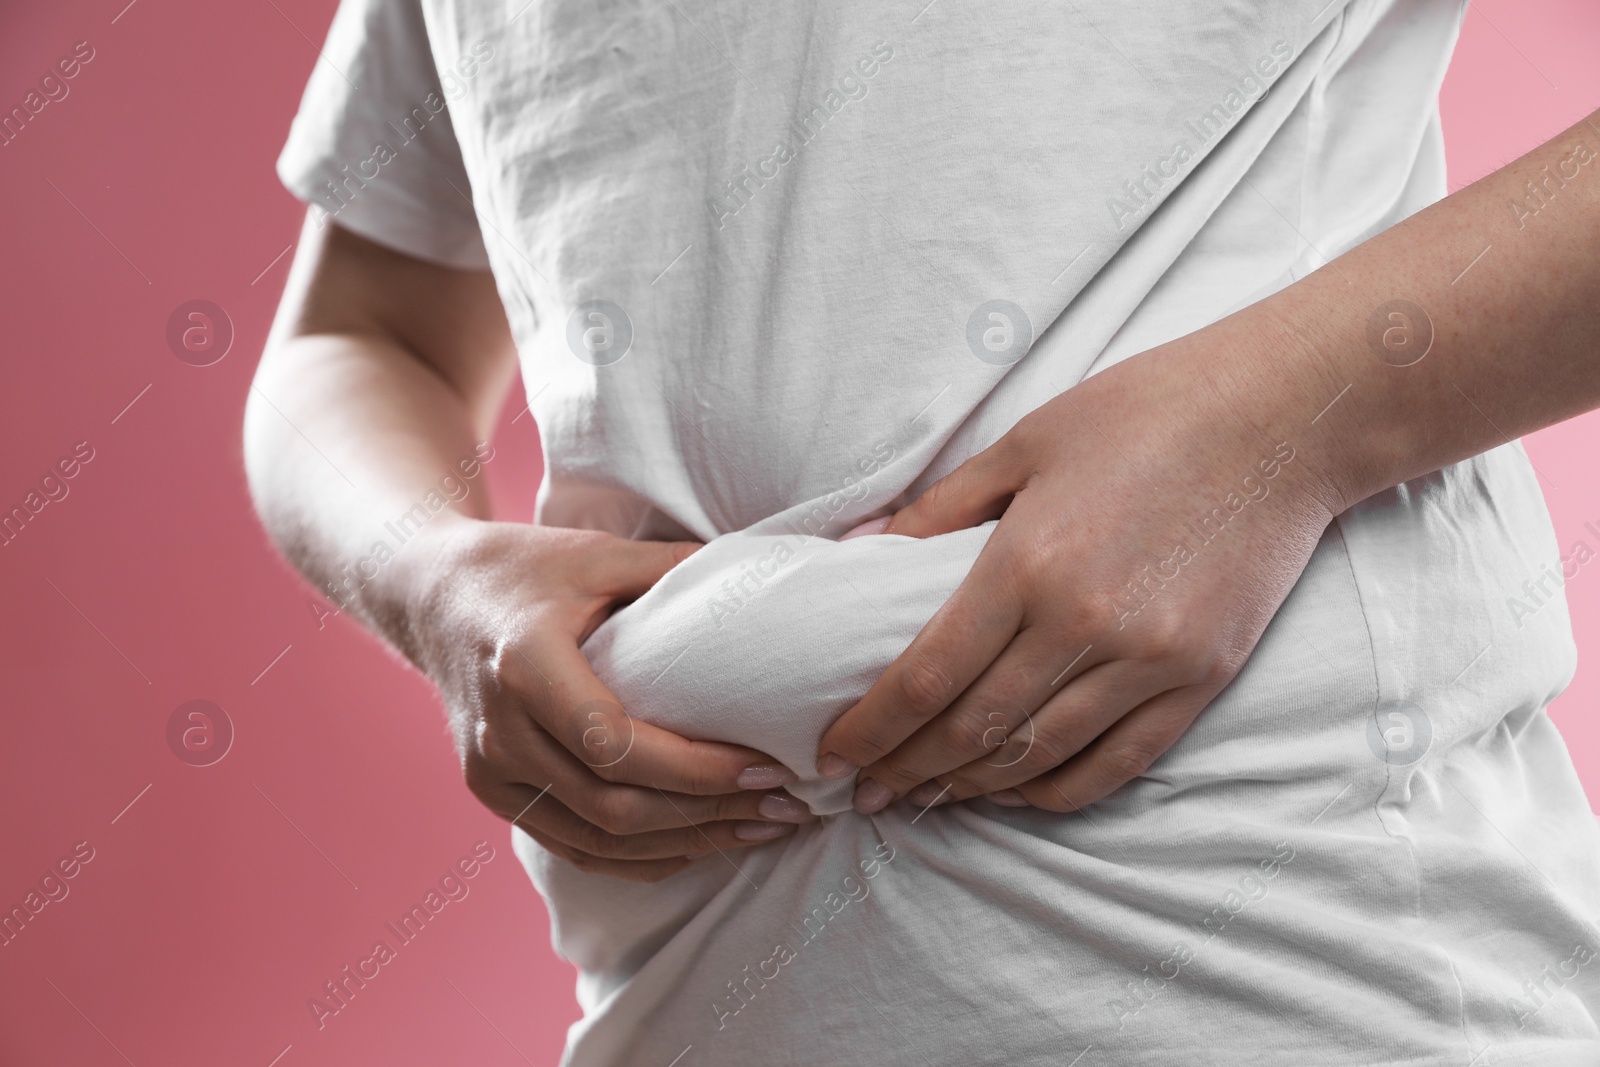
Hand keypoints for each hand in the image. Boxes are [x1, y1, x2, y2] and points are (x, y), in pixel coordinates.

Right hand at [394, 519, 816, 881]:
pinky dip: (641, 858)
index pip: (616, 745)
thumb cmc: (525, 567)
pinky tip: (701, 845)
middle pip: (613, 805)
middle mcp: (501, 729)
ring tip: (761, 830)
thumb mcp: (598, 553)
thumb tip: (767, 576)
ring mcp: (491, 770)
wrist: (432, 595)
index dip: (696, 770)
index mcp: (526, 665)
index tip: (767, 768)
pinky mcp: (494, 792)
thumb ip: (676, 568)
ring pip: (599, 838)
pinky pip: (574, 846)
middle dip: (710, 815)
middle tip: (786, 807)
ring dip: (687, 844)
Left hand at [817, 326, 1345, 814]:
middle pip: (973, 731)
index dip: (872, 728)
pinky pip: (1117, 763)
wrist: (1281, 416)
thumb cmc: (1142, 413)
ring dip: (972, 788)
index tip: (834, 756)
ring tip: (927, 796)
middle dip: (906, 770)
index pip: (926, 676)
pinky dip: (1057, 789)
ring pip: (1039, 757)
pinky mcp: (1200, 679)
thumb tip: (858, 553)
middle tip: (865, 792)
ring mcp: (1148, 661)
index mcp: (1027, 564)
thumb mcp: (1022, 444)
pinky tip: (1018, 791)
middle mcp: (1083, 626)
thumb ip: (937, 511)